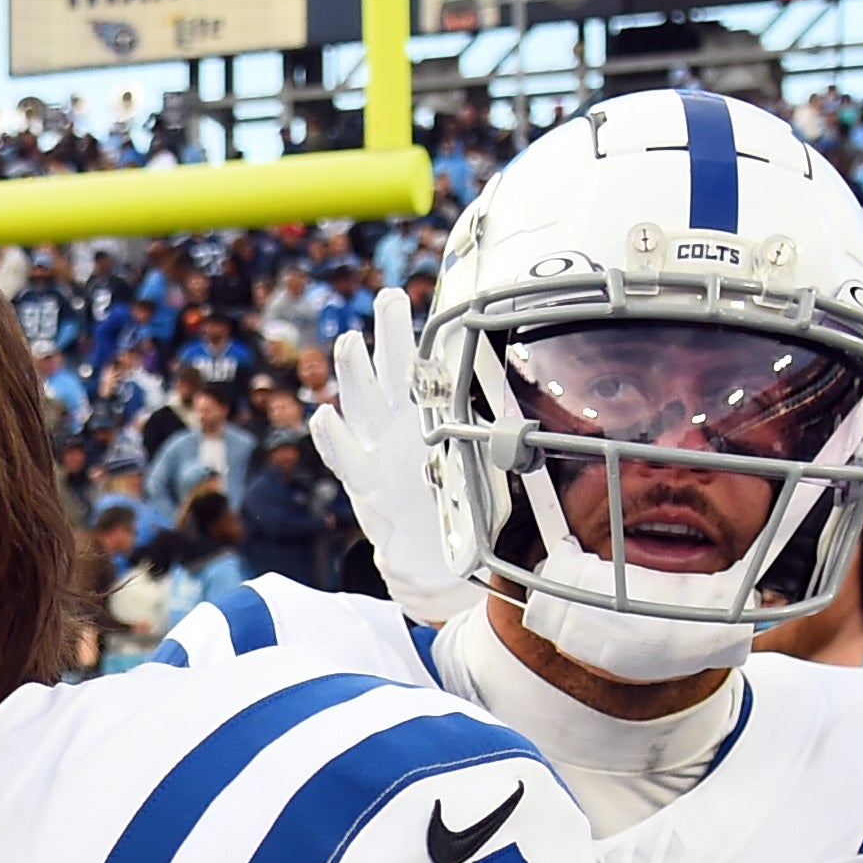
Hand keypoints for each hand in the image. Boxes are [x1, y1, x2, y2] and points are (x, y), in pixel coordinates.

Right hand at [307, 286, 478, 624]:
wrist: (439, 565)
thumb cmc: (463, 512)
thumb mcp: (489, 472)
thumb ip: (500, 445)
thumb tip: (537, 423)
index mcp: (432, 420)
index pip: (429, 372)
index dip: (430, 341)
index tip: (437, 309)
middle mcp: (402, 429)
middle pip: (393, 373)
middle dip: (391, 336)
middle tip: (390, 297)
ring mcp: (380, 453)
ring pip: (364, 404)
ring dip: (355, 374)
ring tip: (350, 341)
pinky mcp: (368, 487)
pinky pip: (347, 459)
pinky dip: (334, 439)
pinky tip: (325, 416)